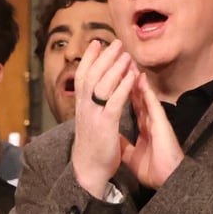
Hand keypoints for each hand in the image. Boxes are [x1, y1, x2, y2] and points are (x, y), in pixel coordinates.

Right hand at [69, 39, 135, 196]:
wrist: (88, 172)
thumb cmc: (92, 149)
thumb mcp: (89, 124)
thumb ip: (93, 108)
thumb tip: (96, 96)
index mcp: (81, 107)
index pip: (82, 76)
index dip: (89, 58)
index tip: (97, 43)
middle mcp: (84, 108)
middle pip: (92, 75)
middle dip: (104, 57)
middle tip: (115, 42)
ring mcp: (94, 116)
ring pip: (102, 84)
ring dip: (115, 67)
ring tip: (126, 53)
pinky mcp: (106, 125)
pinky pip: (115, 101)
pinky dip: (123, 86)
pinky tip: (132, 75)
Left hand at [119, 71, 182, 189]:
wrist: (167, 180)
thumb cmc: (152, 169)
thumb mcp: (130, 155)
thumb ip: (122, 144)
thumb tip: (111, 138)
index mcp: (141, 125)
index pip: (128, 102)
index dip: (119, 89)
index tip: (109, 76)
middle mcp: (148, 118)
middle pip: (135, 93)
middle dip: (126, 78)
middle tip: (116, 60)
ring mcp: (155, 119)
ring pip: (143, 94)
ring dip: (135, 78)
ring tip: (127, 60)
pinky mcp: (161, 123)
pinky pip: (151, 104)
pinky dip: (145, 92)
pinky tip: (140, 78)